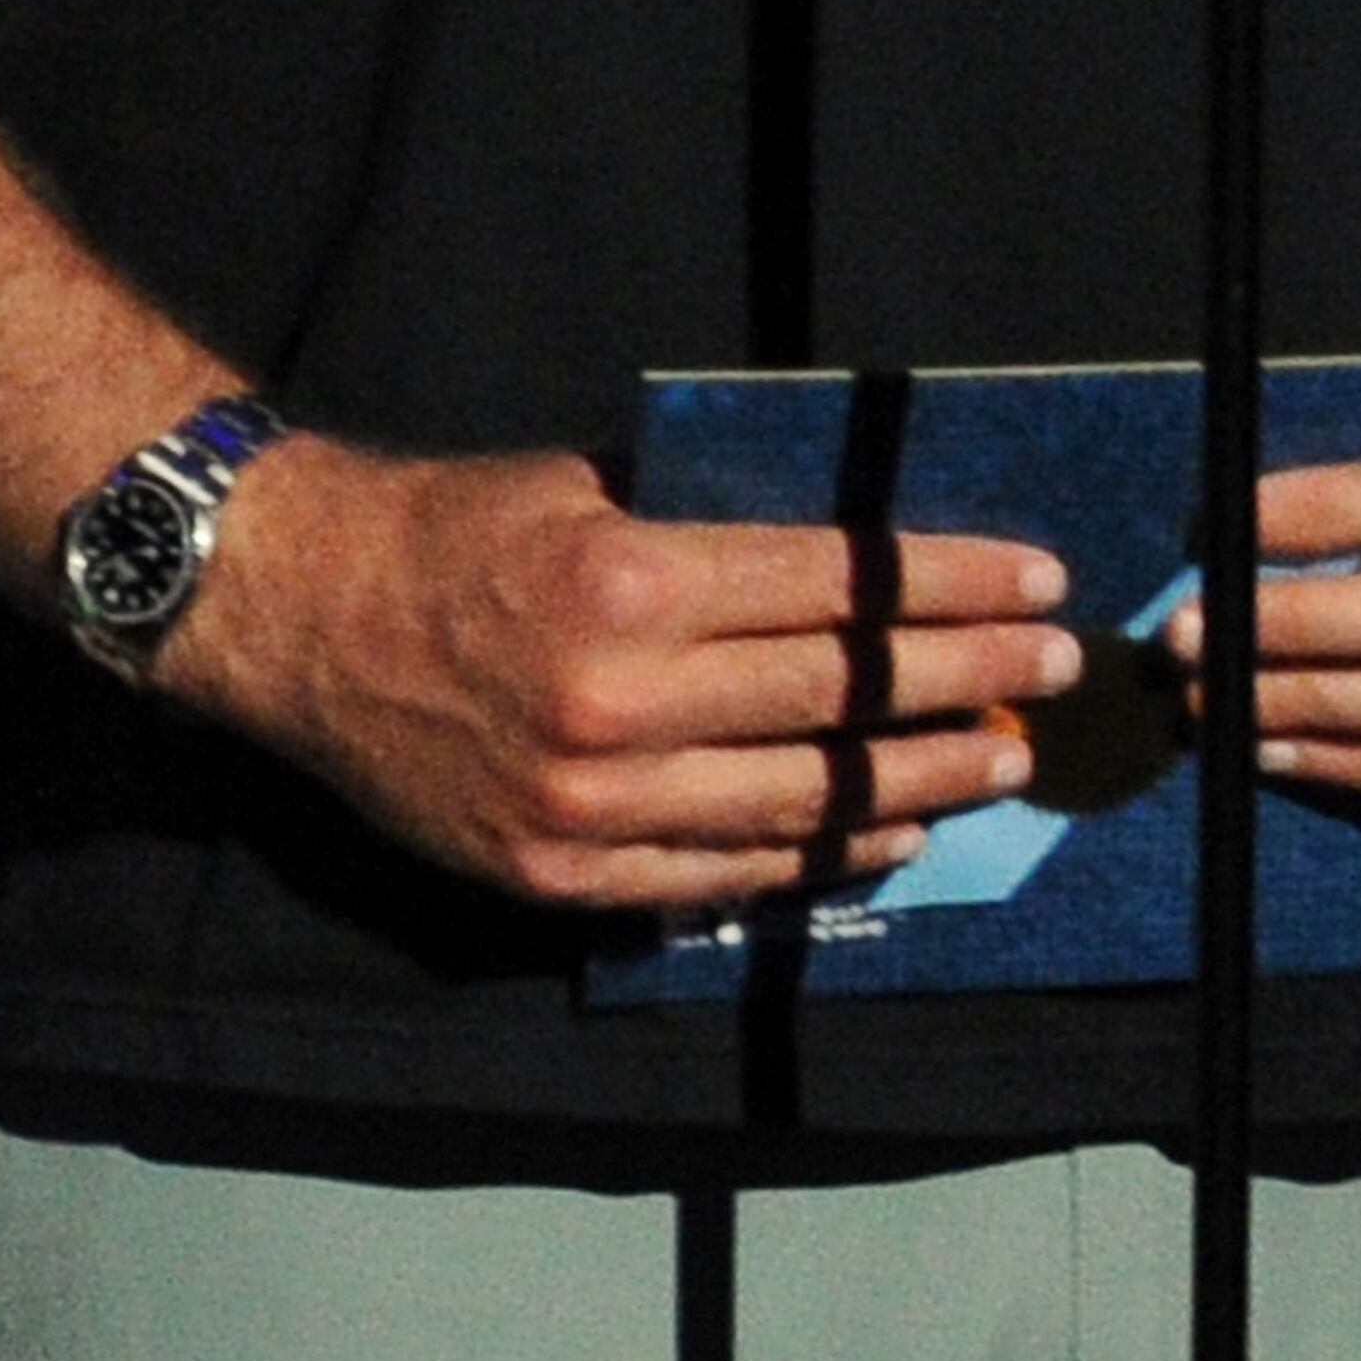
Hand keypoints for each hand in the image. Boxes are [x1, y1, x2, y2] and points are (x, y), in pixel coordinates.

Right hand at [157, 431, 1081, 910]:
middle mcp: (621, 699)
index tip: (1037, 583)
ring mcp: (593, 803)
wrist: (305, 620)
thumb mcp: (591, 485)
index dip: (952, 586)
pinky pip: (723, 874)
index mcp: (634, 580)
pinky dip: (820, 857)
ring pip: (799, 801)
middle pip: (839, 696)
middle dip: (967, 680)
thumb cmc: (458, 527)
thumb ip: (713, 523)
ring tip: (1001, 761)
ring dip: (919, 781)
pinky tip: (890, 833)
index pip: (838, 589)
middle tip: (1054, 672)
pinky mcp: (565, 875)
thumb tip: (855, 549)